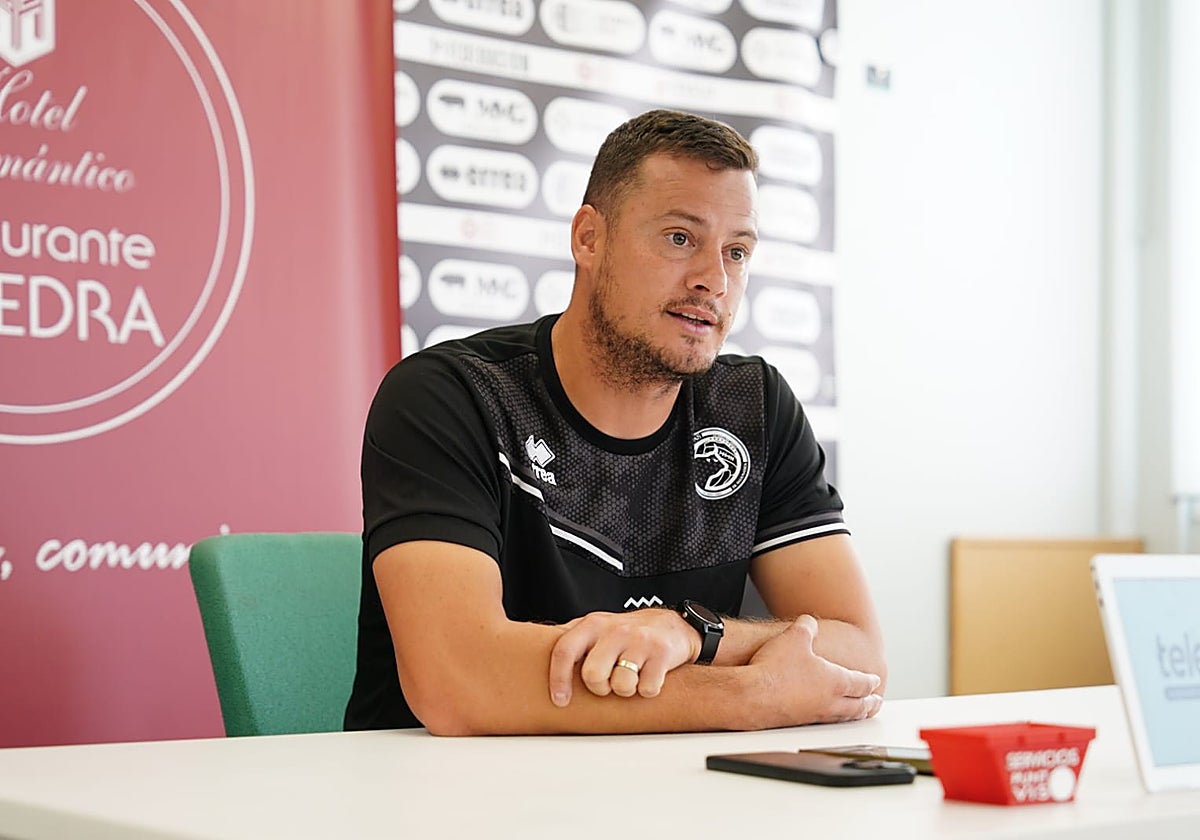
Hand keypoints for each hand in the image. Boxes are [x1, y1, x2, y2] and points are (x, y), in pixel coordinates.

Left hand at [548, 609, 698, 706]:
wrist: (672, 625)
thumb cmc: (627, 634)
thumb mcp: (597, 630)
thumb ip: (572, 642)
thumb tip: (532, 660)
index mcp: (592, 624)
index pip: (564, 651)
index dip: (558, 679)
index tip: (560, 701)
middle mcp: (614, 629)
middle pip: (593, 675)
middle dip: (600, 688)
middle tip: (609, 683)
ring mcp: (639, 640)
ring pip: (621, 686)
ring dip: (626, 691)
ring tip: (632, 677)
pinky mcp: (662, 653)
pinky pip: (647, 689)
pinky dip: (647, 691)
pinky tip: (650, 676)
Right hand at [747, 614, 882, 725]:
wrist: (753, 694)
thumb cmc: (776, 669)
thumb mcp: (794, 636)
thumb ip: (806, 627)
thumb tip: (810, 622)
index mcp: (835, 680)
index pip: (861, 682)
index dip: (870, 681)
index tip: (876, 682)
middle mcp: (830, 700)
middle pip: (858, 705)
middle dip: (870, 704)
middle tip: (877, 703)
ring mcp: (815, 714)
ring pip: (843, 717)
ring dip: (855, 715)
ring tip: (859, 714)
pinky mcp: (799, 723)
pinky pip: (825, 723)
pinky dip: (834, 721)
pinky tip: (827, 718)